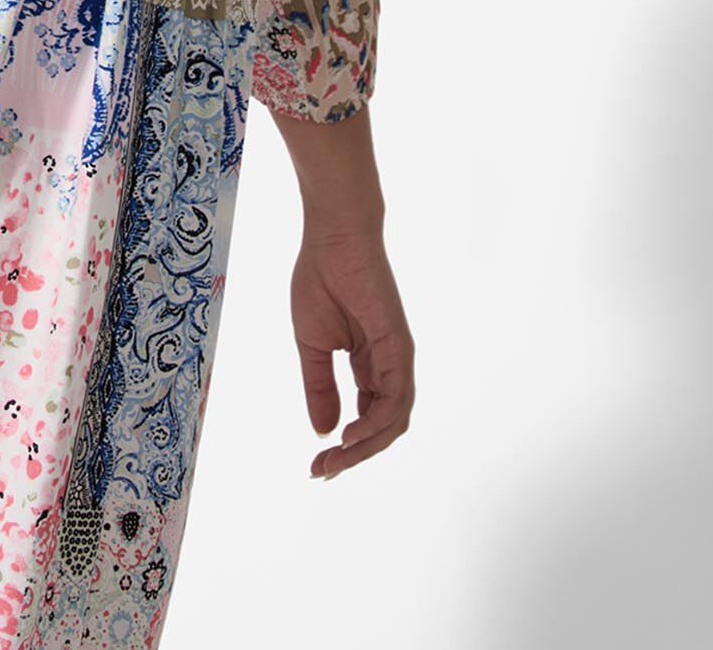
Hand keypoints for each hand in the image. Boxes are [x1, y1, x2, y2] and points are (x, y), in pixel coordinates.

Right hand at [290, 222, 413, 478]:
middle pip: (382, 427)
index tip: (316, 465)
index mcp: (369, 365)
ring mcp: (397, 359)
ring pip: (393, 421)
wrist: (332, 240)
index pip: (366, 418)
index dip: (345, 446)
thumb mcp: (313, 345)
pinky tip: (351, 436)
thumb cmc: (321, 280)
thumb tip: (322, 431)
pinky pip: (395, 398)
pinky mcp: (399, 348)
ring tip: (334, 459)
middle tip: (322, 471)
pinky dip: (376, 423)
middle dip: (354, 455)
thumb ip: (319, 386)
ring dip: (365, 447)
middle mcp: (389, 367)